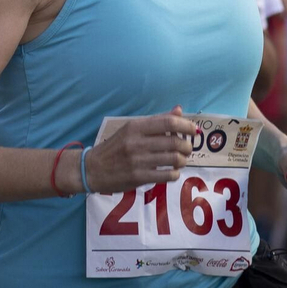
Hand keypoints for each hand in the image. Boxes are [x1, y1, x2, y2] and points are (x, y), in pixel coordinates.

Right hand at [82, 106, 196, 192]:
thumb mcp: (131, 130)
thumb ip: (156, 121)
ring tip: (179, 160)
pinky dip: (175, 173)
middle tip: (186, 149)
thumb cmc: (115, 147)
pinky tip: (171, 171)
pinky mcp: (138, 177)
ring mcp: (137, 160)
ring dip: (183, 160)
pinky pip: (168, 175)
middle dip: (187, 146)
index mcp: (134, 127)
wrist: (92, 169)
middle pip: (175, 141)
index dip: (186, 126)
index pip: (168, 122)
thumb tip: (179, 110)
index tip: (194, 130)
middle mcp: (136, 142)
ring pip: (175, 159)